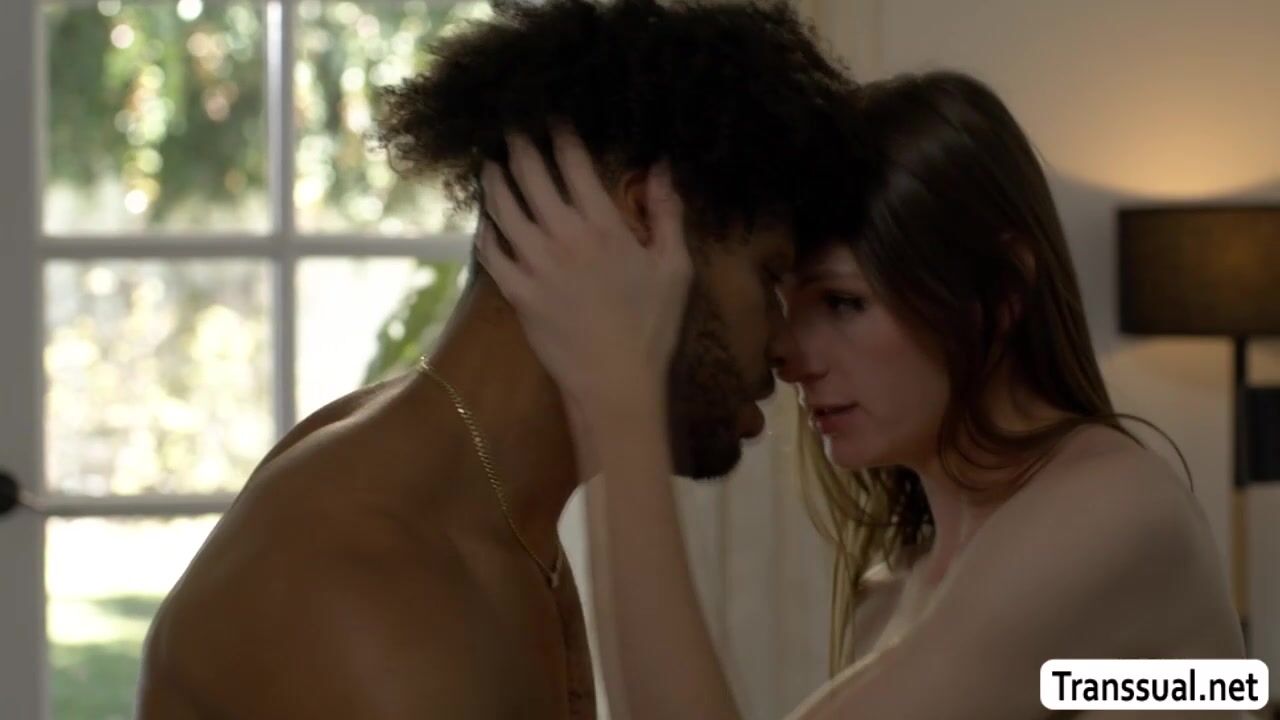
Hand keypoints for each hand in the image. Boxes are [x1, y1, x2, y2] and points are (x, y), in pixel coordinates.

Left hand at [477, 126, 692, 407]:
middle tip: (513, 129)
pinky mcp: (517, 292)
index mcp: (603, 227)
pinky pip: (491, 252)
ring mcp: (534, 265)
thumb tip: (662, 166)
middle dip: (519, 146)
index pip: (573, 164)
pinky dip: (485, 230)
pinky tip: (485, 220)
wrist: (615, 382)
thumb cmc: (652, 326)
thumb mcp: (674, 267)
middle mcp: (562, 238)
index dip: (560, 134)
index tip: (553, 117)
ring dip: (494, 181)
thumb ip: (667, 213)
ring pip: (503, 208)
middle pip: (530, 176)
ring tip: (491, 164)